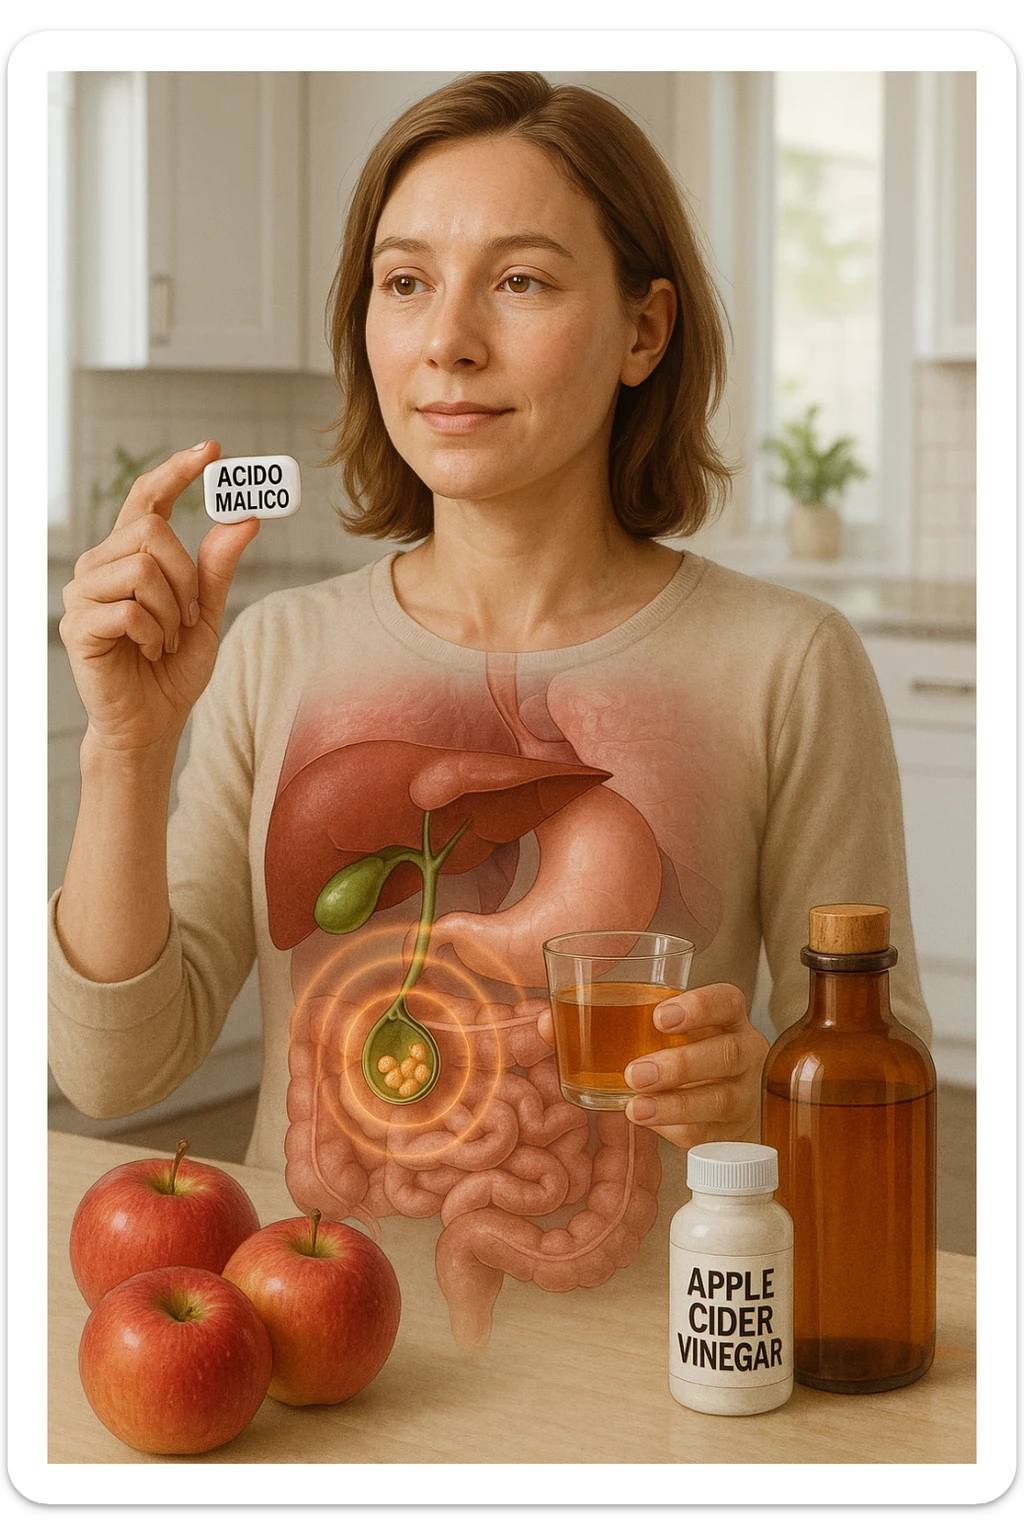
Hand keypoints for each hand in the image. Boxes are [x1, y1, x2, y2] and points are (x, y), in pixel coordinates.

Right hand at [58, 441, 258, 756]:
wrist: (151, 723)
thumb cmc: (174, 669)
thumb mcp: (207, 614)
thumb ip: (218, 567)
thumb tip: (245, 519)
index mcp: (129, 555)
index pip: (147, 497)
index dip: (176, 470)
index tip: (212, 450)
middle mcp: (99, 564)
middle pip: (152, 531)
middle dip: (187, 575)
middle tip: (191, 616)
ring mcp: (83, 593)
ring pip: (143, 568)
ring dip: (172, 610)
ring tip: (168, 639)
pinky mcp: (78, 625)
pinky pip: (130, 609)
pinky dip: (155, 633)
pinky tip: (151, 652)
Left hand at [538, 982, 767, 1151]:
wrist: (723, 1112)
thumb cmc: (678, 1058)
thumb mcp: (656, 1037)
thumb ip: (605, 1024)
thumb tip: (546, 1022)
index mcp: (726, 1020)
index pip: (728, 1001)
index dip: (700, 1005)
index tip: (660, 1016)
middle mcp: (742, 1054)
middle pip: (726, 1052)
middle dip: (680, 1063)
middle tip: (634, 1072)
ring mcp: (742, 1096)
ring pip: (719, 1099)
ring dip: (673, 1104)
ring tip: (635, 1107)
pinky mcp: (730, 1134)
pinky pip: (706, 1134)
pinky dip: (673, 1129)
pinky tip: (647, 1125)